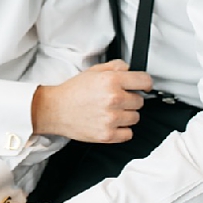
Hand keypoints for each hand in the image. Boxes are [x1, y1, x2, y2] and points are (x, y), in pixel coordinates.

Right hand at [32, 59, 151, 142]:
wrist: (57, 109)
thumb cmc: (74, 90)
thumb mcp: (94, 70)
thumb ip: (115, 66)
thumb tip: (130, 69)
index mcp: (111, 80)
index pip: (144, 81)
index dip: (145, 83)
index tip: (144, 86)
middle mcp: (114, 99)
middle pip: (140, 101)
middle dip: (130, 99)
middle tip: (117, 99)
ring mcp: (112, 119)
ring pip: (135, 118)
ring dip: (127, 114)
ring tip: (112, 111)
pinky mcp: (108, 135)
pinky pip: (128, 134)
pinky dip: (122, 129)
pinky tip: (111, 122)